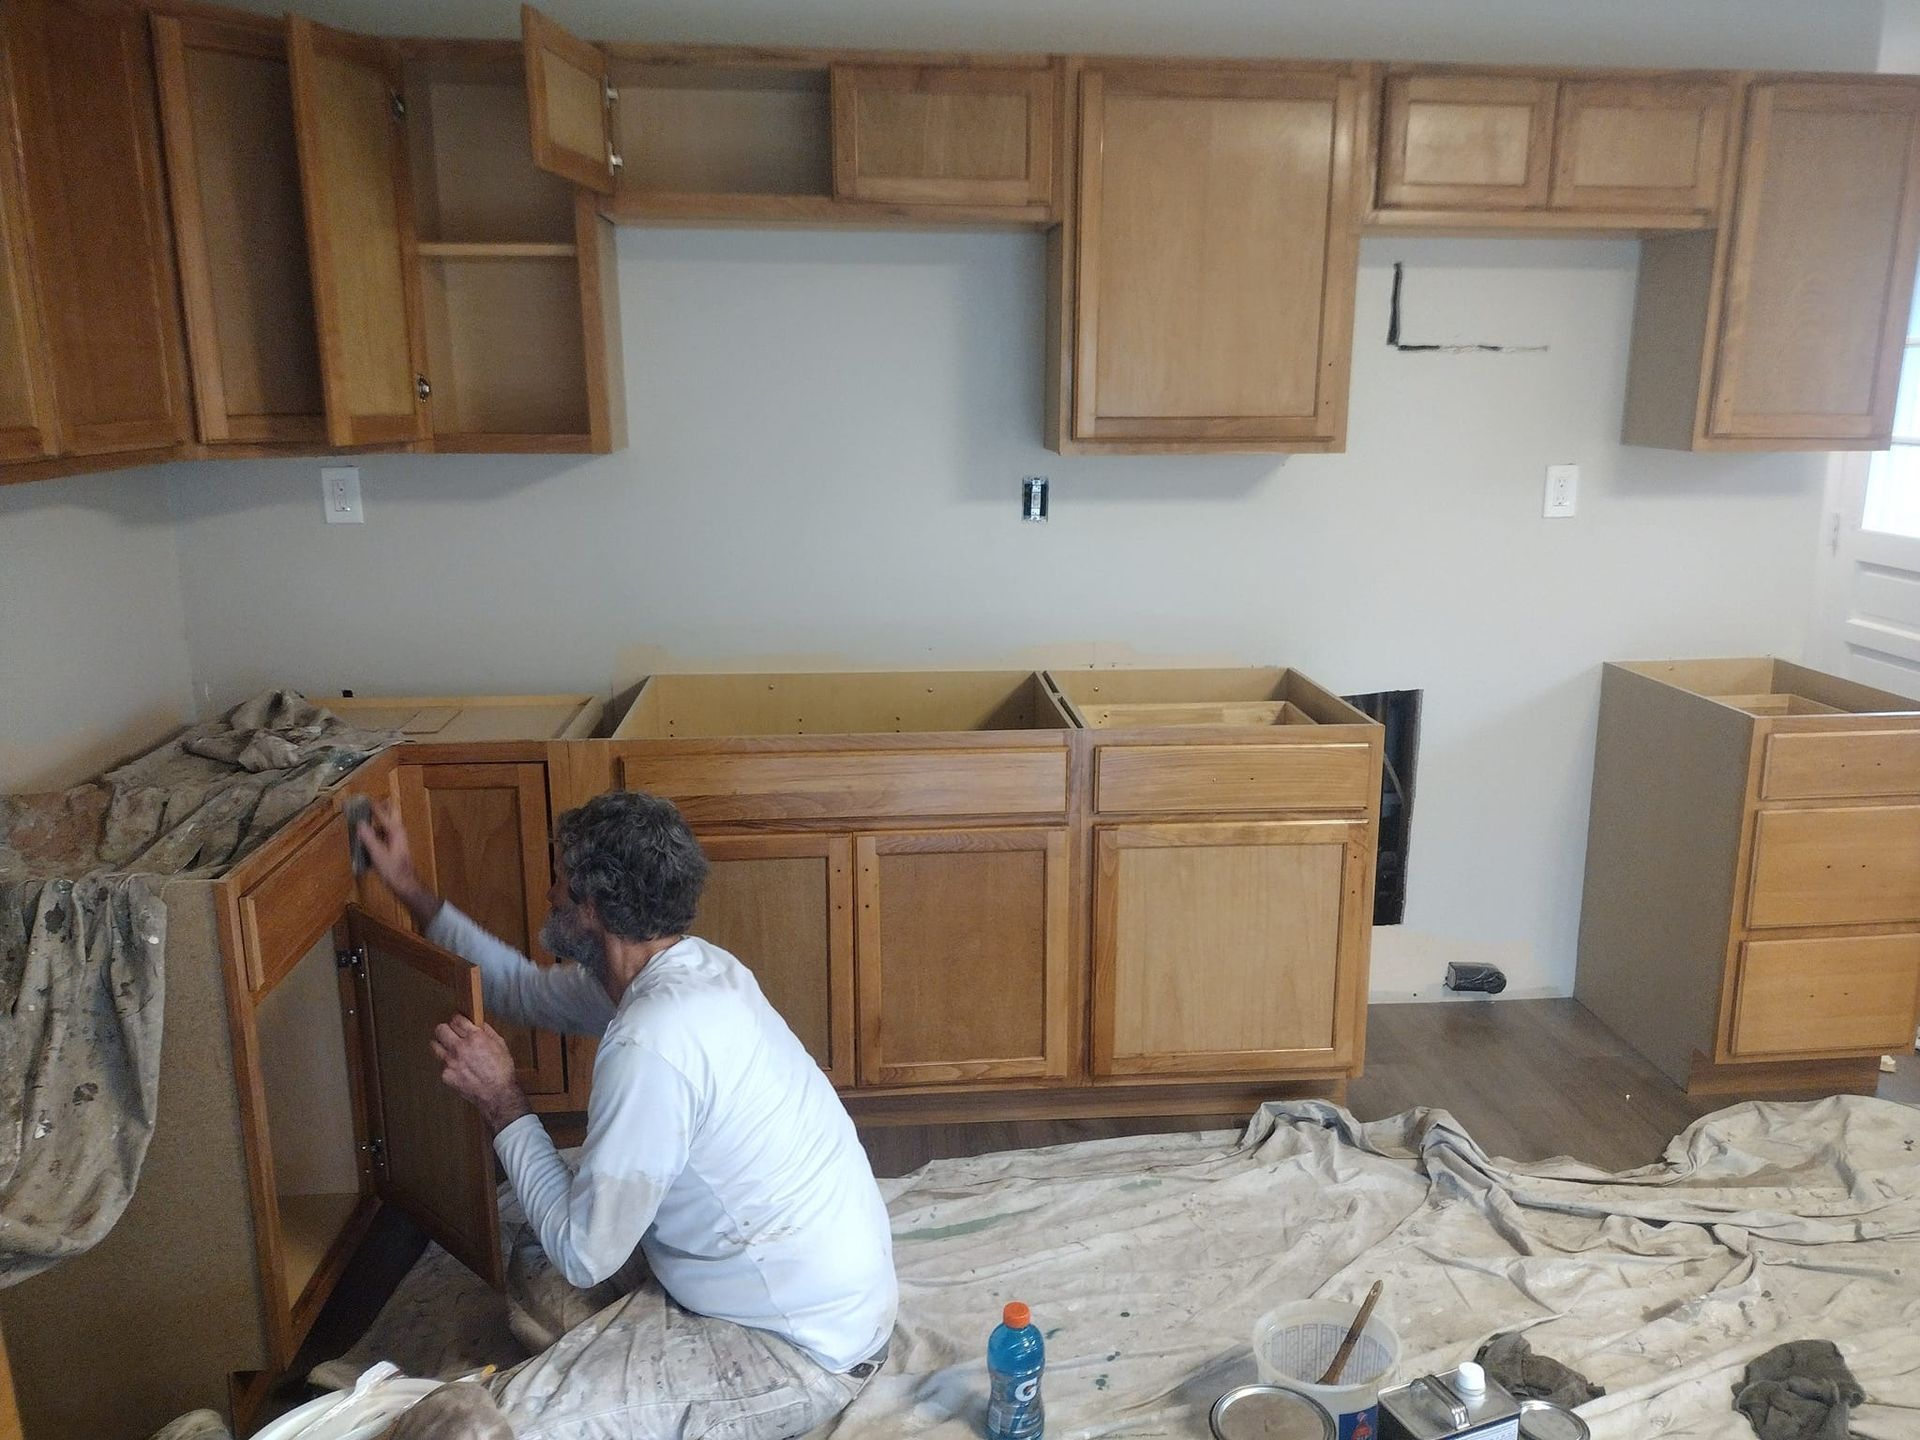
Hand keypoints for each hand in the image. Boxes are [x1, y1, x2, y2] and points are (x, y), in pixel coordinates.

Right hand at [358, 798, 440, 927]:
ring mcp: (397, 840)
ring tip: (363, 816)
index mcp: (396, 831)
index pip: (383, 814)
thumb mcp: (378, 854)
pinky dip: (375, 832)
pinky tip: (366, 836)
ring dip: (376, 820)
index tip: (365, 798)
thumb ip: (369, 838)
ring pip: (386, 825)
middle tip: (368, 802)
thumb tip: (361, 824)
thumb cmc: (393, 870)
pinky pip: (383, 835)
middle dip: (380, 808)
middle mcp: (398, 833)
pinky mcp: (393, 848)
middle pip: (389, 816)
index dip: (374, 806)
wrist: (405, 884)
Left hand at [432, 1014, 529, 1133]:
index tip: (458, 1021)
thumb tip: (478, 1024)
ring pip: (435, 1045)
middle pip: (440, 1029)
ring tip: (449, 1048)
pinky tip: (458, 1068)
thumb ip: (487, 1032)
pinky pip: (442, 1065)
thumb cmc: (502, 1070)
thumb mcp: (501, 1044)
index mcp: (475, 1037)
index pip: (456, 1019)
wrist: (497, 1094)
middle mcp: (460, 1047)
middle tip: (451, 1032)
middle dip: (445, 1028)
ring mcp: (450, 1062)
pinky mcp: (446, 1075)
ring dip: (441, 1044)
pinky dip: (449, 1064)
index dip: (457, 1019)